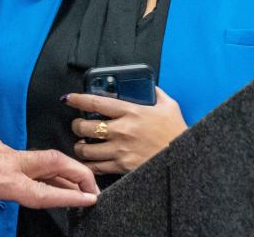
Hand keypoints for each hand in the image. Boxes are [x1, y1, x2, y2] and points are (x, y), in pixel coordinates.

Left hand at [0, 134, 98, 236]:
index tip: (90, 200)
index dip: (69, 198)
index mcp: (1, 179)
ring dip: (63, 171)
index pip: (43, 191)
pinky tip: (44, 179)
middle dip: (78, 173)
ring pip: (42, 158)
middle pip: (54, 161)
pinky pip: (27, 157)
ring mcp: (3, 149)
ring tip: (77, 188)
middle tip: (94, 189)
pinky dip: (44, 167)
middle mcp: (8, 160)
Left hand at [66, 88, 186, 174]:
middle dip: (76, 126)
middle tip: (78, 125)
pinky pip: (96, 167)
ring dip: (80, 146)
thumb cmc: (176, 132)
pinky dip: (89, 164)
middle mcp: (122, 130)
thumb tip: (148, 86)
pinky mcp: (122, 166)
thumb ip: (155, 94)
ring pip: (86, 149)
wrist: (184, 159)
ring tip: (82, 144)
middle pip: (86, 127)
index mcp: (131, 112)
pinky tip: (90, 160)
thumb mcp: (168, 106)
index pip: (96, 103)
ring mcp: (120, 150)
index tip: (69, 98)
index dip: (78, 100)